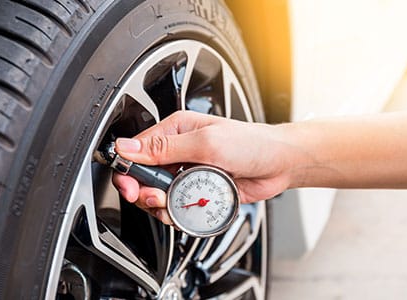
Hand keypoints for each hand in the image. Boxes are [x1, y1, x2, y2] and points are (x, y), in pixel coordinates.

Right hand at [112, 111, 293, 223]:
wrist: (278, 164)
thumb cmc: (250, 143)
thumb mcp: (206, 142)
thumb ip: (165, 147)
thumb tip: (128, 147)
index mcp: (176, 130)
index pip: (137, 150)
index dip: (128, 170)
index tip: (131, 186)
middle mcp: (178, 151)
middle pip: (144, 176)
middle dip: (145, 191)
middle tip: (156, 198)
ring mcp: (187, 172)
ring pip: (159, 195)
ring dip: (162, 205)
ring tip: (174, 204)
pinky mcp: (198, 191)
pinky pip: (177, 206)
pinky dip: (177, 213)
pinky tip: (187, 210)